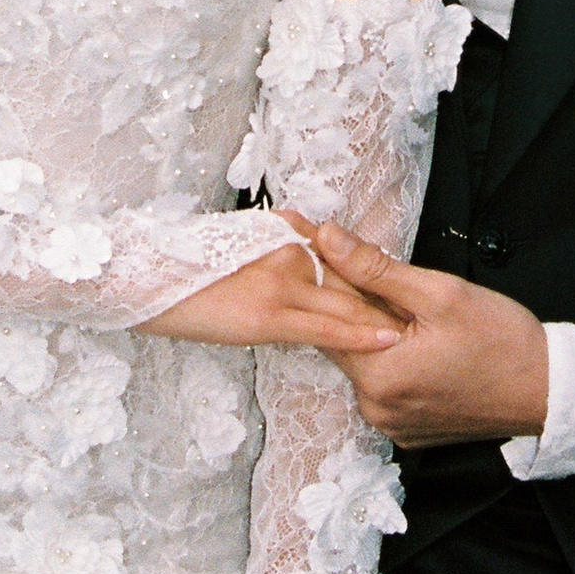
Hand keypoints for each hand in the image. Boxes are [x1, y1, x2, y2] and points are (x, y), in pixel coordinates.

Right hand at [136, 238, 401, 358]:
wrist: (138, 276)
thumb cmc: (180, 267)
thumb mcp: (236, 248)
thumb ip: (275, 251)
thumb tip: (306, 252)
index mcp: (282, 233)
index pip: (344, 256)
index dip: (380, 275)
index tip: (413, 291)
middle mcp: (289, 251)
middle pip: (356, 278)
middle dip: (395, 299)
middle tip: (436, 316)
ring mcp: (281, 282)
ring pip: (350, 302)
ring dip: (388, 319)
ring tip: (427, 335)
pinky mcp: (268, 314)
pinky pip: (324, 327)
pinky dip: (359, 334)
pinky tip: (387, 340)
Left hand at [286, 222, 549, 445]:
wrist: (549, 392)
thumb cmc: (503, 341)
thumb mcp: (441, 293)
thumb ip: (376, 268)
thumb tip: (328, 239)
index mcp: (378, 377)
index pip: (327, 318)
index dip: (325, 276)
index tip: (320, 244)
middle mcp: (376, 409)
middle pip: (344, 343)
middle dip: (353, 303)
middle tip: (372, 271)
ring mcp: (392, 424)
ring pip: (365, 363)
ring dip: (374, 332)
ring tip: (404, 306)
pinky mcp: (408, 431)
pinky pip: (385, 386)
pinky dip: (392, 359)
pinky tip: (418, 340)